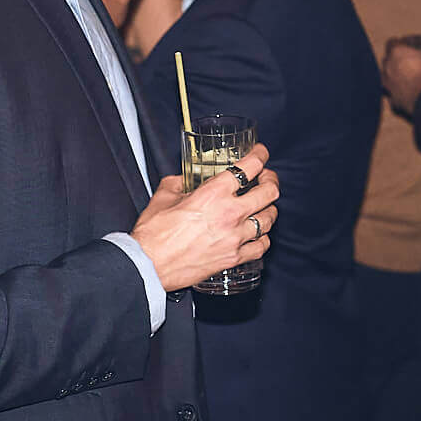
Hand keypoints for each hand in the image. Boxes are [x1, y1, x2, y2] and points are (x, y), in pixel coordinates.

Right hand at [132, 145, 279, 290]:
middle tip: (267, 178)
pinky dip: (264, 237)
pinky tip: (259, 234)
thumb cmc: (154, 234)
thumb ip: (179, 183)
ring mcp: (235, 237)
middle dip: (271, 180)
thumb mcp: (164, 196)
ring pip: (269, 219)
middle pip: (269, 192)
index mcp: (213, 194)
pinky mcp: (234, 258)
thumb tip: (185, 181)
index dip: (260, 156)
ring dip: (269, 209)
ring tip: (265, 206)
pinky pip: (262, 246)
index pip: (249, 167)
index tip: (261, 154)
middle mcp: (230, 214)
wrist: (149, 265)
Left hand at [381, 41, 420, 116]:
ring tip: (406, 79)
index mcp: (398, 53)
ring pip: (385, 78)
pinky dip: (399, 96)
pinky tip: (408, 96)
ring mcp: (389, 86)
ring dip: (393, 78)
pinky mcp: (394, 102)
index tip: (405, 45)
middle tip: (409, 62)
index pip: (392, 43)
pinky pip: (393, 97)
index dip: (399, 44)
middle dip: (395, 61)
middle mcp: (389, 68)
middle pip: (387, 60)